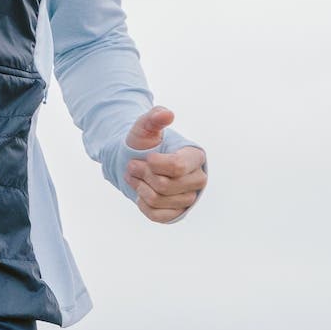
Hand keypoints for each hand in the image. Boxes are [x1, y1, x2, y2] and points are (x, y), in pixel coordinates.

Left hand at [124, 105, 205, 223]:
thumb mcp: (145, 127)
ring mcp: (188, 198)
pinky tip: (141, 191)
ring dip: (139, 187)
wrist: (138, 162)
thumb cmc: (145, 144)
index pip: (177, 166)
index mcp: (195, 156)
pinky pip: (156, 215)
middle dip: (143, 174)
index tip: (146, 157)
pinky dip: (142, 203)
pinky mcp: (176, 213)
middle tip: (133, 165)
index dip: (155, 164)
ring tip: (135, 176)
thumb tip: (166, 114)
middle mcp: (198, 179)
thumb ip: (154, 117)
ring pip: (158, 200)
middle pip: (165, 185)